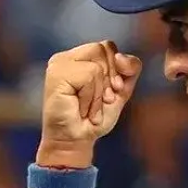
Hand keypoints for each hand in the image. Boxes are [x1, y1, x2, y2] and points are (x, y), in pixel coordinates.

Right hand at [38, 41, 141, 167]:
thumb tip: (120, 56)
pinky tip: (81, 109)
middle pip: (104, 49)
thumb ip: (130, 68)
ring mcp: (59, 64)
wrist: (76, 141)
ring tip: (89, 108)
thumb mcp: (120, 90)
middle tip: (101, 101)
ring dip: (99, 92)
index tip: (111, 93)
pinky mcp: (57, 74)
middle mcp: (68, 57)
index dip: (117, 69)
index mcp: (81, 57)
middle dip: (110, 79)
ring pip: (97, 65)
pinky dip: (91, 98)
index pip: (108, 46)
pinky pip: (89, 76)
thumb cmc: (94, 118)